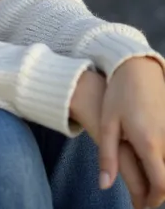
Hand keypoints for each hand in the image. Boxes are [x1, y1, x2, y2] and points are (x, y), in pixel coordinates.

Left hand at [99, 57, 164, 208]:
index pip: (160, 184)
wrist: (136, 67)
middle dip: (158, 192)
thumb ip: (107, 157)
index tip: (141, 205)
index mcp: (149, 142)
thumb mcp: (107, 124)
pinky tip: (153, 161)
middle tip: (142, 197)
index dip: (152, 200)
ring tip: (146, 181)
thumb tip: (104, 186)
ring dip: (163, 176)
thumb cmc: (118, 94)